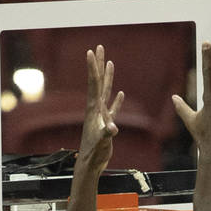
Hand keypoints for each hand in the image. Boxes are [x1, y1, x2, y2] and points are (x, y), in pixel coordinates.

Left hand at [76, 45, 123, 172]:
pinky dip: (116, 101)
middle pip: (98, 81)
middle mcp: (95, 108)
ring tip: (110, 63)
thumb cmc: (94, 152)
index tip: (91, 51)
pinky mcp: (106, 125)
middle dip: (99, 64)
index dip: (93, 67)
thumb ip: (107, 134)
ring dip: (107, 77)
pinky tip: (120, 93)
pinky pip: (112, 108)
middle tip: (99, 47)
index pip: (94, 83)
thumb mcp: (102, 142)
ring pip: (105, 91)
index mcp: (94, 109)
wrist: (90, 163)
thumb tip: (113, 129)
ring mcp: (101, 116)